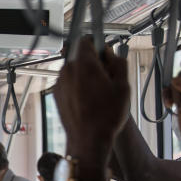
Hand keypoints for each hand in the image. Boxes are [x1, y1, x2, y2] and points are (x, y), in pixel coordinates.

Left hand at [55, 36, 129, 163]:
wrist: (88, 141)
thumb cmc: (105, 117)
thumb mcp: (123, 86)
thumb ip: (118, 63)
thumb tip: (112, 55)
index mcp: (84, 64)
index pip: (86, 39)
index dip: (98, 44)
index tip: (104, 52)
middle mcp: (68, 70)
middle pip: (80, 55)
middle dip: (93, 62)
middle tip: (107, 77)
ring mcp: (60, 83)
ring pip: (74, 70)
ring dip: (85, 75)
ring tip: (99, 93)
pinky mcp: (57, 94)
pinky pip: (69, 83)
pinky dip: (77, 86)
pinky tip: (89, 100)